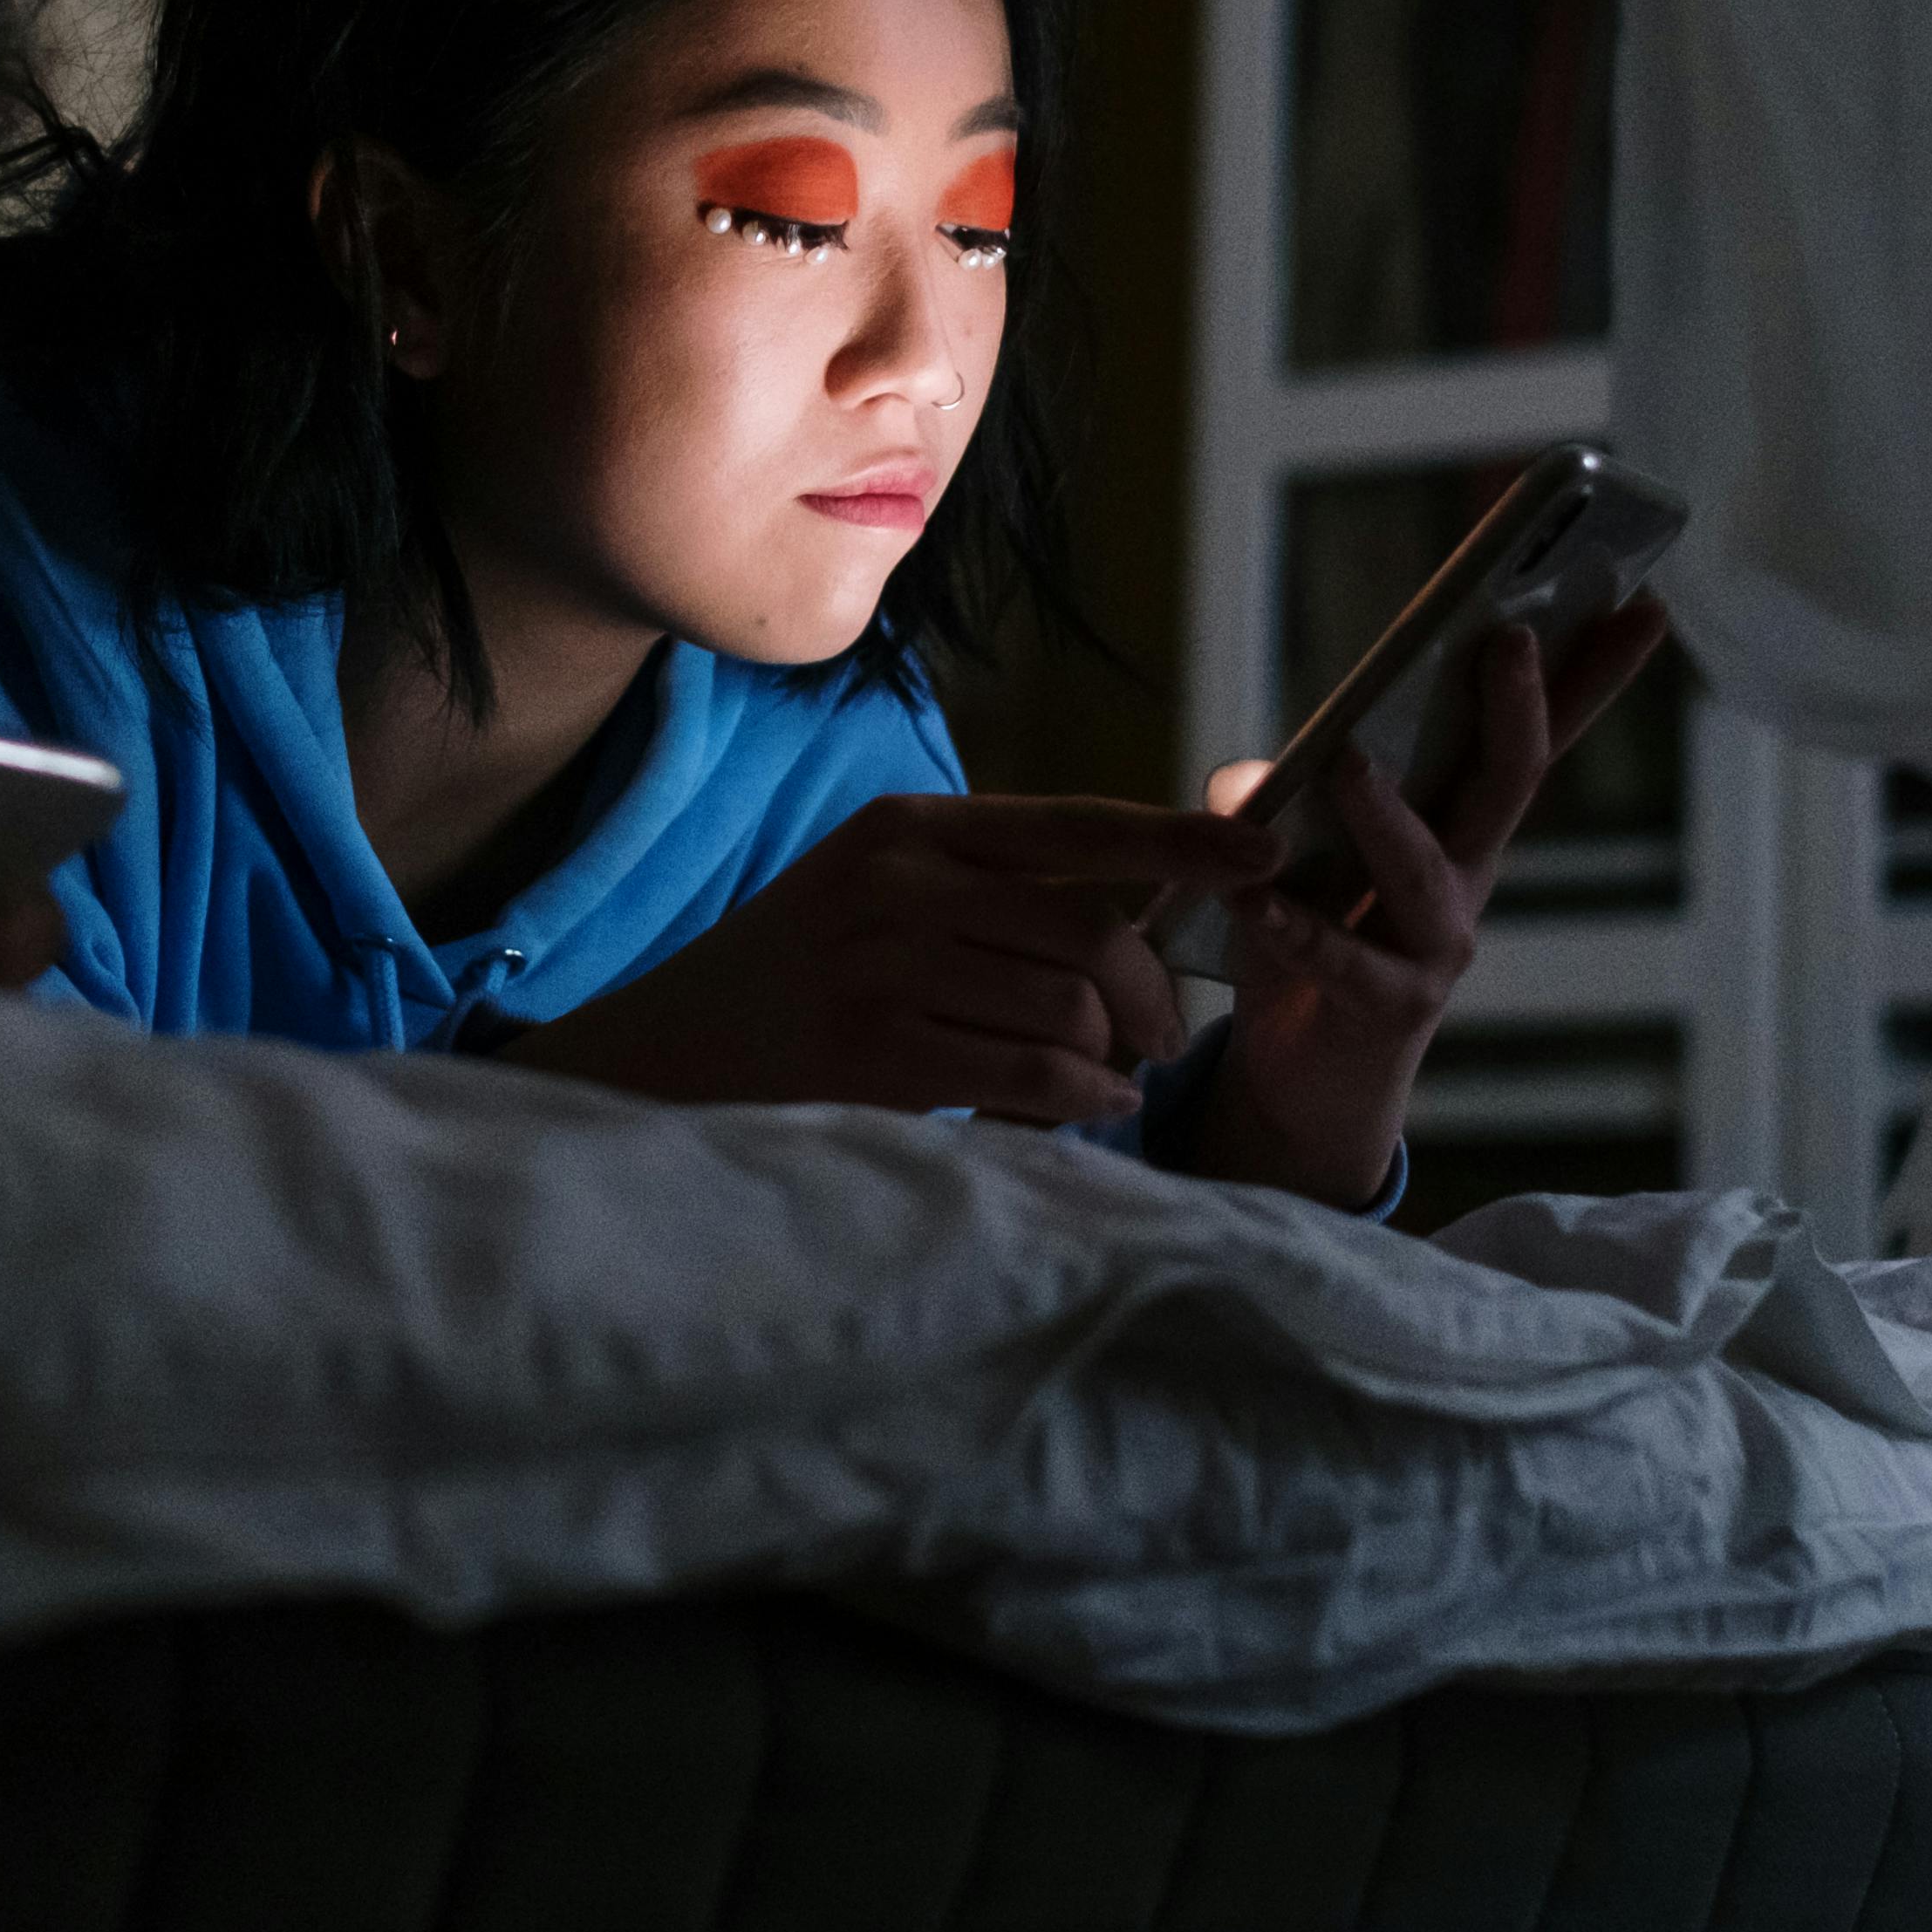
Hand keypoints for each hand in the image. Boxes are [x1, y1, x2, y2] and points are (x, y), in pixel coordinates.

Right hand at [496, 793, 1279, 1123]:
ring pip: (1067, 1004)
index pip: (1077, 824)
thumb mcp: (878, 893)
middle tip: (1168, 1036)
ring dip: (1115, 1054)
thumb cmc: (798, 977)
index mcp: (911, 830)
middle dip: (1155, 992)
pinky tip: (1091, 1106)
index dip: (1183, 839)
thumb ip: (988, 888)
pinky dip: (1080, 1095)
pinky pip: (1026, 1070)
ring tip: (1114, 1078)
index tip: (1267, 854)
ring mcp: (882, 965)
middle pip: (1089, 928)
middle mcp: (898, 882)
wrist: (665, 1050)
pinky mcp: (872, 1050)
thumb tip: (1136, 911)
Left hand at [1191, 595, 1672, 1206]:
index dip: (1589, 673)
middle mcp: (1468, 875)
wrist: (1309, 1076)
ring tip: (1348, 762)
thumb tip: (1249, 778)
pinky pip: (1341, 960)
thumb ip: (1278, 792)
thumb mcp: (1294, 842)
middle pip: (1510, 781)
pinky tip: (1251, 899)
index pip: (1535, 734)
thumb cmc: (1313, 933)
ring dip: (1386, 814)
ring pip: (1426, 872)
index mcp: (1461, 820)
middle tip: (1511, 639)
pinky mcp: (1390, 1007)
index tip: (1640, 600)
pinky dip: (1293, 927)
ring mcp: (1439, 945)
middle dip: (1519, 709)